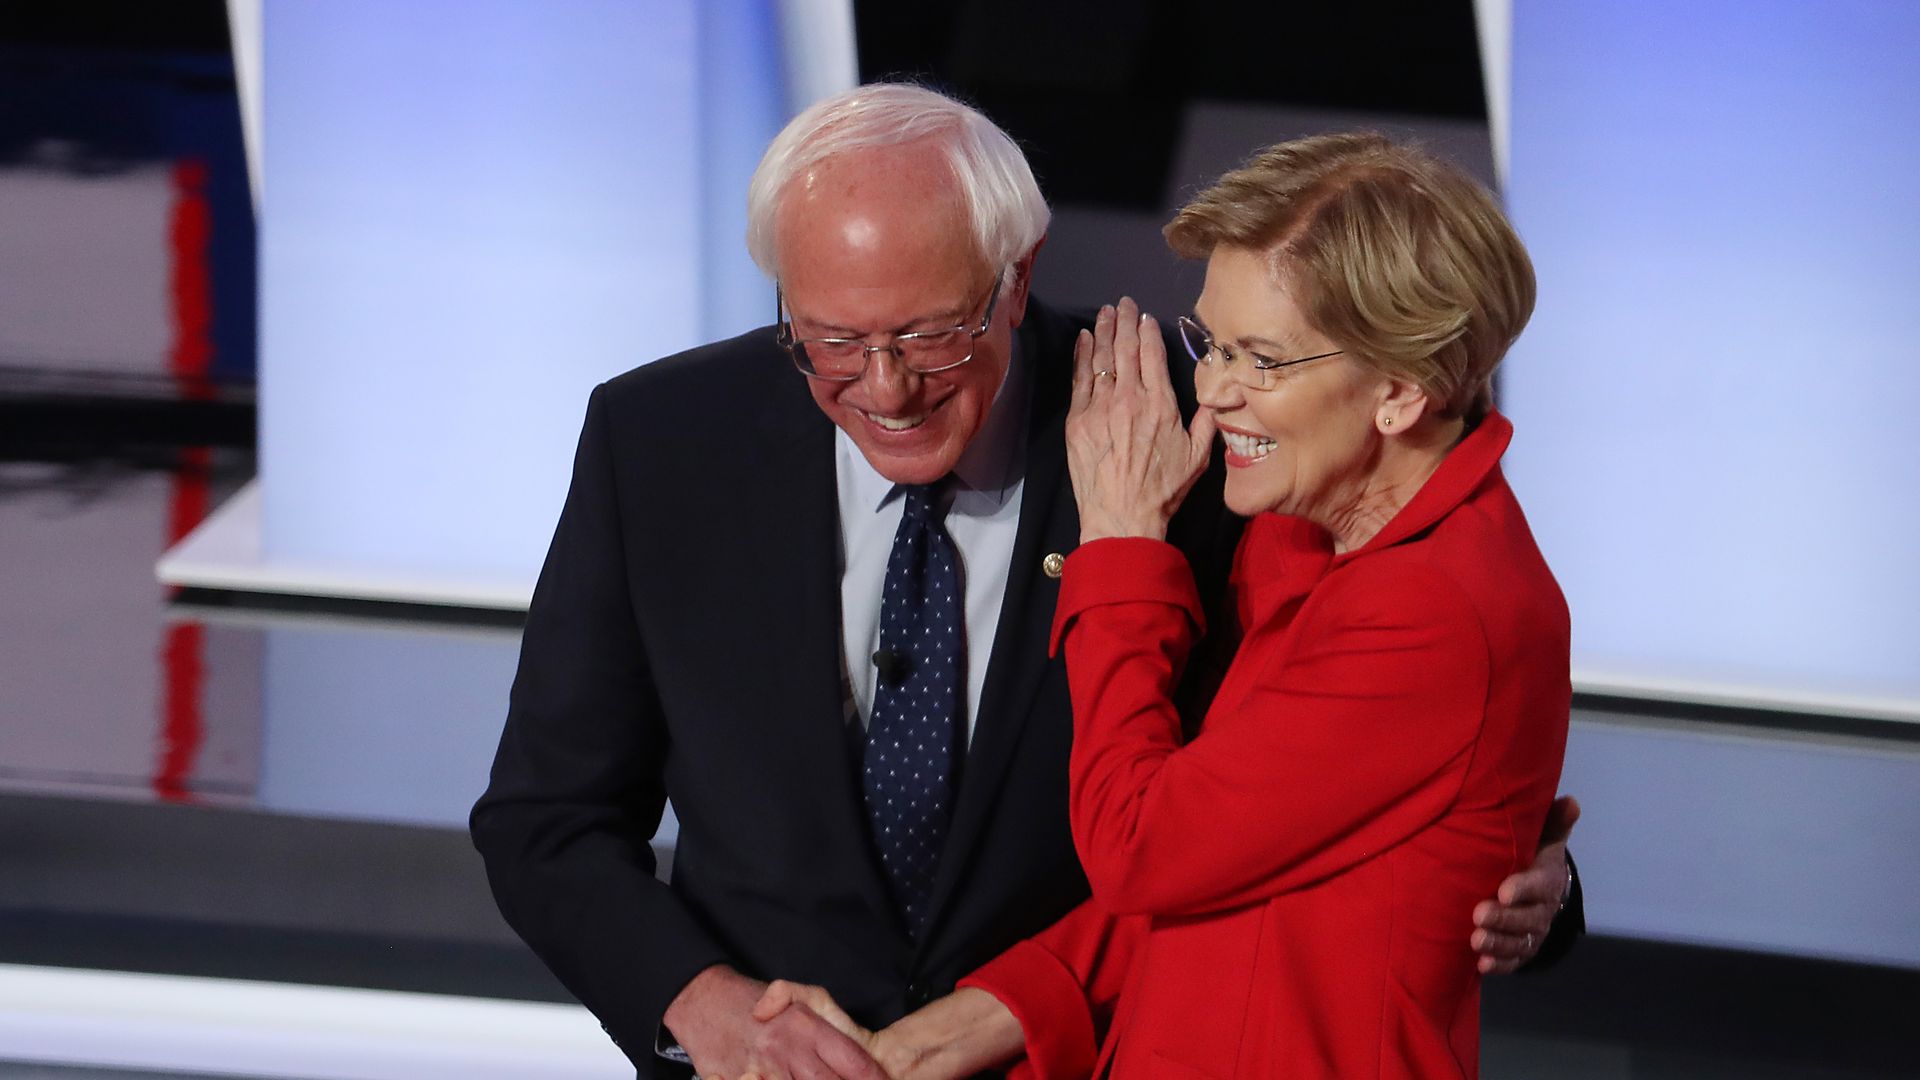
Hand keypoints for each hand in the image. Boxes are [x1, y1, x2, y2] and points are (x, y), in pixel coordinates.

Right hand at [664, 966, 885, 1079]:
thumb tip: (861, 1059)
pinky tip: (774, 1079)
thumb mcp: (802, 996)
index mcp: (808, 1028)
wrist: (702, 1001)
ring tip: (814, 1077)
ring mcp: (762, 1071)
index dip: (871, 1078)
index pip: (852, 1062)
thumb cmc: (753, 1001)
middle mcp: (788, 1052)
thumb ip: (833, 1022)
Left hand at [1065, 297, 1215, 543]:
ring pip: (1101, 359)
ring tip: (1103, 313)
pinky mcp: (1078, 420)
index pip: (1153, 355)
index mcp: (1160, 403)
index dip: (1148, 331)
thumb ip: (1206, 420)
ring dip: (1102, 331)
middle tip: (1121, 302)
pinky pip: (1080, 379)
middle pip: (1125, 349)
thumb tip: (1217, 393)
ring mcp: (1100, 407)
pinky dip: (1082, 356)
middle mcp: (1129, 398)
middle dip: (1123, 321)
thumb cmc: (1163, 490)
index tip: (1144, 316)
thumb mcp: (1198, 456)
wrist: (1122, 516)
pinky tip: (1083, 339)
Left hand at [1472, 795, 1580, 973]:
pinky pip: (1513, 961)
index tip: (1504, 890)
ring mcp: (1532, 934)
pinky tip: (1482, 966)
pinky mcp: (1521, 951)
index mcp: (1547, 880)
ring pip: (1519, 943)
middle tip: (1479, 914)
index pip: (1539, 885)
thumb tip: (1572, 801)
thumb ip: (1553, 823)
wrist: (1536, 889)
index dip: (1524, 889)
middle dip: (1504, 919)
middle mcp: (1542, 910)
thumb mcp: (1543, 838)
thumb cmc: (1532, 857)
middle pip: (1527, 919)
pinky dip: (1499, 965)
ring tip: (1476, 940)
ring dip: (1498, 944)